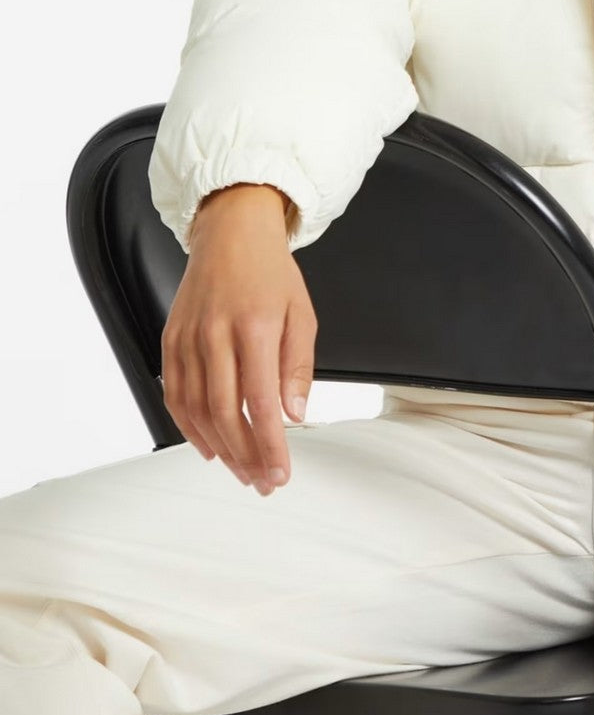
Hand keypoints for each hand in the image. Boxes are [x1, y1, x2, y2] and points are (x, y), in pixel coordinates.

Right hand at [161, 185, 315, 495]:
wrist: (231, 232)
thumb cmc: (270, 272)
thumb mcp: (302, 313)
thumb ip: (298, 366)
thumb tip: (296, 414)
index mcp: (254, 326)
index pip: (262, 401)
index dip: (270, 444)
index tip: (281, 472)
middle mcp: (215, 334)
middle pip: (226, 413)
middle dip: (246, 456)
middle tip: (263, 481)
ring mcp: (187, 338)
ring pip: (197, 410)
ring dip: (220, 449)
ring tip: (242, 471)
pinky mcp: (170, 340)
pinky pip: (175, 394)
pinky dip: (189, 426)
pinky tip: (209, 446)